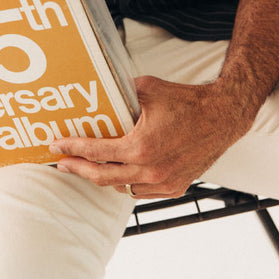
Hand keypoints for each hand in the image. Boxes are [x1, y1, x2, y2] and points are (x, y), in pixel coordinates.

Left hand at [49, 75, 253, 198]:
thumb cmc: (187, 101)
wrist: (223, 117)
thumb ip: (123, 90)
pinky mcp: (175, 187)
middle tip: (62, 162)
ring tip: (89, 166)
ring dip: (104, 178)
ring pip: (122, 187)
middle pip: (102, 177)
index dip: (72, 149)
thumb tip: (104, 85)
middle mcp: (150, 171)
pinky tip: (120, 173)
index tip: (55, 147)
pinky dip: (128, 183)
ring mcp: (163, 183)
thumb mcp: (149, 88)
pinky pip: (142, 193)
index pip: (95, 152)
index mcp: (140, 148)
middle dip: (78, 169)